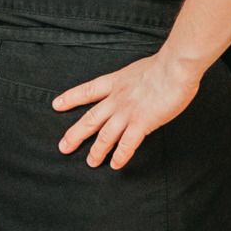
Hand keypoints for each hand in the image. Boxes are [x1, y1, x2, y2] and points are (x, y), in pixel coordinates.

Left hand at [54, 49, 206, 169]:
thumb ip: (131, 81)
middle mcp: (116, 99)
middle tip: (63, 147)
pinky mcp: (142, 122)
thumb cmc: (163, 65)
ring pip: (105, 135)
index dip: (70, 98)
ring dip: (97, 150)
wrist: (174, 67)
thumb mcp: (137, 69)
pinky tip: (115, 165)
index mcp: (115, 82)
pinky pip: (127, 143)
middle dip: (75, 134)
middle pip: (90, 119)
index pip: (87, 91)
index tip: (56, 105)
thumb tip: (133, 86)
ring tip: (91, 162)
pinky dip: (120, 155)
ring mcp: (127, 112)